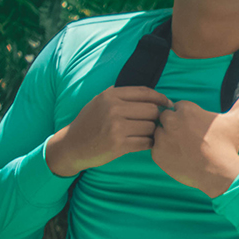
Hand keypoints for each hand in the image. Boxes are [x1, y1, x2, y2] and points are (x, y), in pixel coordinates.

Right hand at [45, 87, 172, 175]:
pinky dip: (148, 143)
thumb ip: (121, 95)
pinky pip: (146, 142)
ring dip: (152, 132)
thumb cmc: (89, 122)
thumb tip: (152, 93)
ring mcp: (116, 127)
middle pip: (152, 110)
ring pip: (151, 127)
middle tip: (151, 123)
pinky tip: (142, 143)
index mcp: (111, 96)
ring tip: (144, 133)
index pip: (145, 92)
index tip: (167, 104)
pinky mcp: (118, 145)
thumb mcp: (99, 101)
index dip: (161, 98)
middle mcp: (113, 109)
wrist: (71, 146)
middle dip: (155, 117)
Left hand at [151, 92, 238, 197]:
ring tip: (180, 145)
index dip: (186, 114)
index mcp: (187, 110)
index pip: (179, 106)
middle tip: (186, 135)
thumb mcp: (237, 121)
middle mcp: (171, 122)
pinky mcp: (157, 154)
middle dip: (173, 123)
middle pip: (165, 117)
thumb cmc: (226, 145)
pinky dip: (163, 151)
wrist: (218, 172)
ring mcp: (162, 139)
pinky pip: (155, 148)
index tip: (193, 124)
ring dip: (166, 136)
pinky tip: (177, 155)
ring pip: (158, 132)